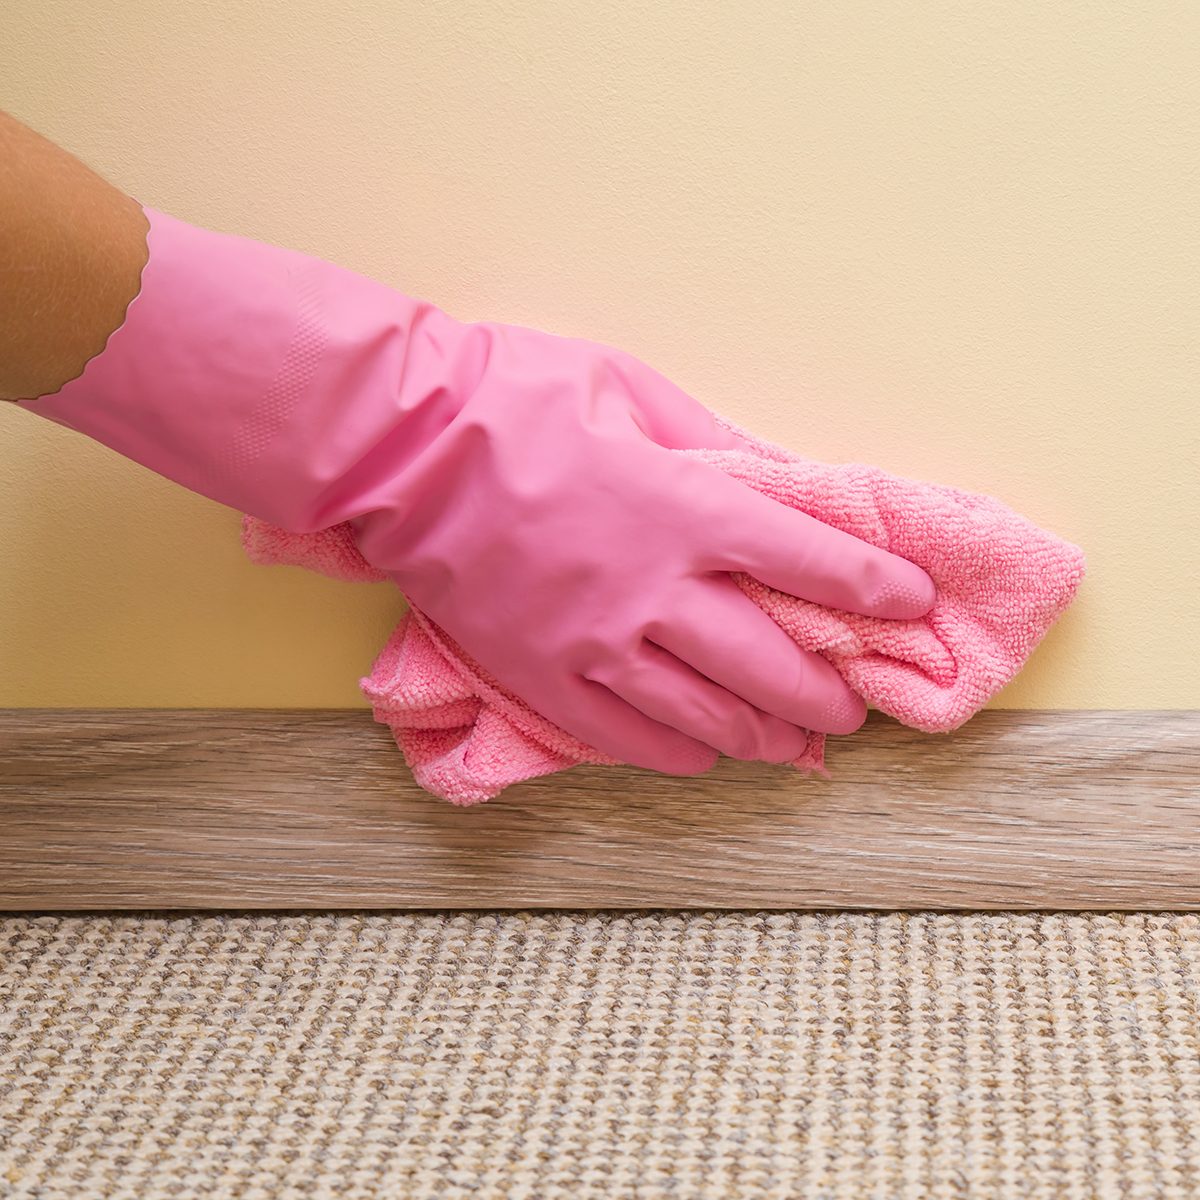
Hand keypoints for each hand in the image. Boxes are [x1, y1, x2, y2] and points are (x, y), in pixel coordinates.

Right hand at [349, 323, 936, 773]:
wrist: (400, 451)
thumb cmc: (515, 400)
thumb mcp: (633, 389)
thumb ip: (716, 442)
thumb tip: (786, 479)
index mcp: (685, 509)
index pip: (810, 561)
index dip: (876, 589)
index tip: (913, 606)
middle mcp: (653, 591)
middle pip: (770, 664)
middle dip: (828, 693)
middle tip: (854, 707)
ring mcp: (596, 647)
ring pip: (707, 716)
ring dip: (767, 736)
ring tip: (800, 745)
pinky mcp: (543, 679)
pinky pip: (626, 739)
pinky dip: (680, 754)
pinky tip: (706, 756)